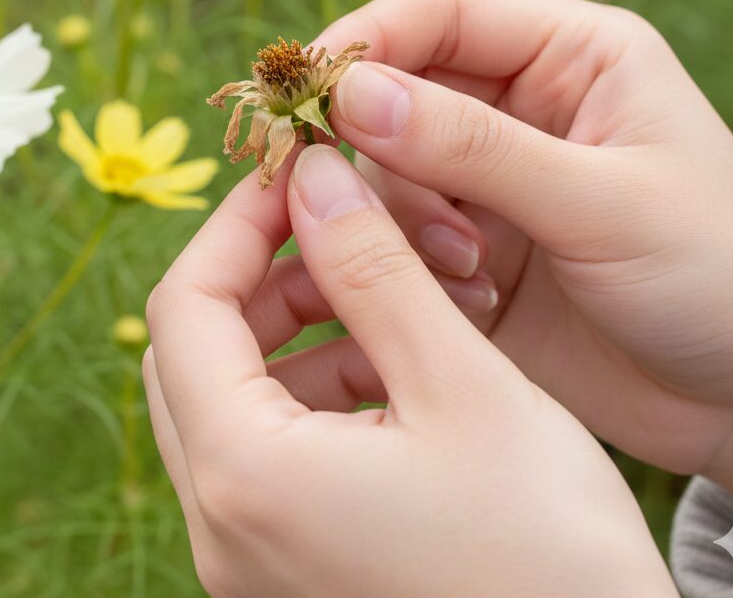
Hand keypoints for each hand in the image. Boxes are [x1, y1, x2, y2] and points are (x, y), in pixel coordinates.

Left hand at [144, 148, 675, 597]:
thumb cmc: (549, 553)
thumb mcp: (460, 384)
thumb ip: (372, 269)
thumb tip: (314, 176)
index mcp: (244, 477)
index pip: (184, 306)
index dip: (236, 223)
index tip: (299, 174)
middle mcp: (223, 528)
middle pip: (196, 352)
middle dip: (264, 273)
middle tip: (341, 226)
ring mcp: (250, 559)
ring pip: (233, 399)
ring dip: (297, 330)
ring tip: (387, 294)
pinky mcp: (289, 572)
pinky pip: (270, 452)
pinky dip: (316, 391)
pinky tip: (395, 367)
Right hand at [310, 0, 732, 530]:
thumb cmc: (718, 276)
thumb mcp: (604, 201)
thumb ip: (475, 146)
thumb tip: (352, 95)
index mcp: (571, 55)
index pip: (442, 11)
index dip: (367, 38)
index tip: (303, 86)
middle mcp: (522, 106)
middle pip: (399, 87)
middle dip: (362, 135)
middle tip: (321, 181)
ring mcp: (491, 181)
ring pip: (386, 167)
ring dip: (401, 216)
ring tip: (467, 268)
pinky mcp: (471, 250)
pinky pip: (397, 236)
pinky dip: (409, 265)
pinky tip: (474, 301)